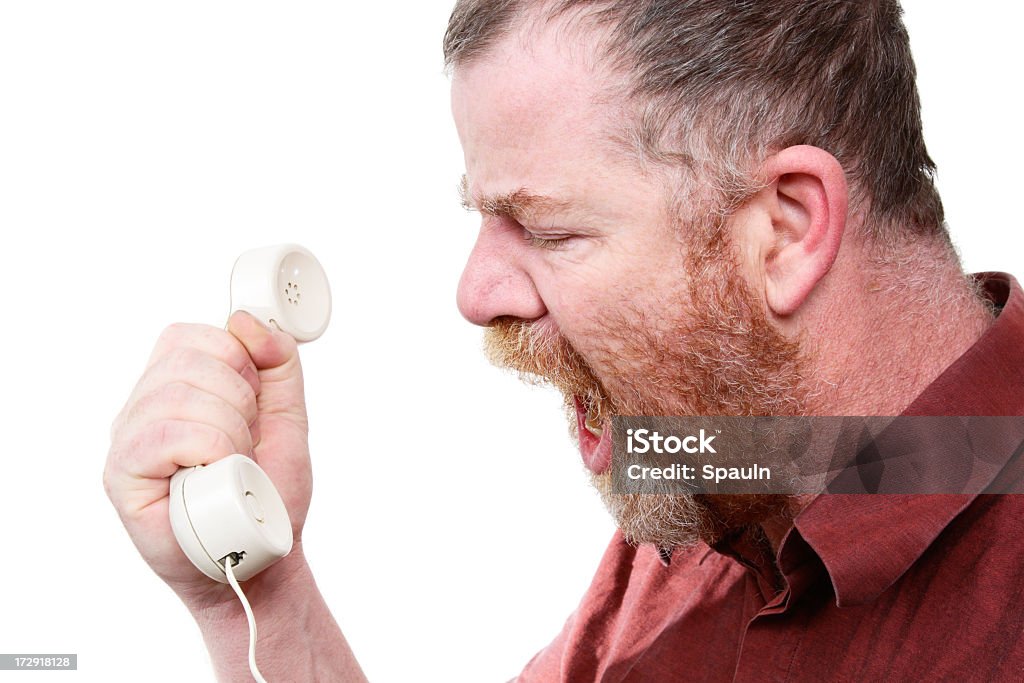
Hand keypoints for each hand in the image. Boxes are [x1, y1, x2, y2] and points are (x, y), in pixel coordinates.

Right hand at [104, 311, 311, 608]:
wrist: (261, 554)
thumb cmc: (265, 490)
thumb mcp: (288, 414)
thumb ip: (279, 362)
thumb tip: (246, 320)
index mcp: (175, 384)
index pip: (193, 336)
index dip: (237, 363)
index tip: (252, 407)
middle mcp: (143, 406)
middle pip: (192, 360)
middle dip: (240, 402)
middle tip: (244, 444)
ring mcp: (127, 438)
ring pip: (182, 396)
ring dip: (229, 432)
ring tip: (230, 465)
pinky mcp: (121, 474)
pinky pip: (168, 434)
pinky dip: (209, 450)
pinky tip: (213, 475)